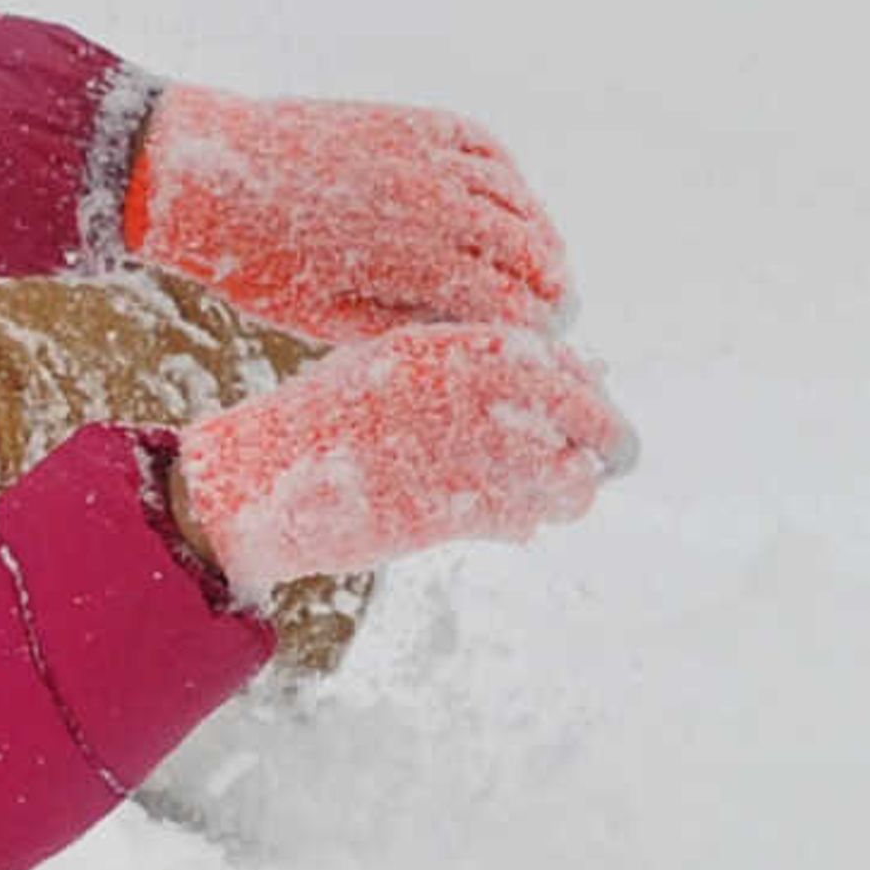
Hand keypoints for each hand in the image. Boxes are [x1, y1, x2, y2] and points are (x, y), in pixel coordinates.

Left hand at [128, 85, 571, 342]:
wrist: (205, 174)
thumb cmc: (252, 262)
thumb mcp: (319, 317)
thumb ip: (390, 327)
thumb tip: (450, 338)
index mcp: (412, 260)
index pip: (502, 302)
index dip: (529, 330)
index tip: (541, 347)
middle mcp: (434, 202)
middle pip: (524, 249)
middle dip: (549, 284)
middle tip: (561, 310)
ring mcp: (428, 155)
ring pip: (513, 197)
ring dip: (538, 232)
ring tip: (546, 262)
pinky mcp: (415, 122)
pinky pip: (485, 149)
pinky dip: (509, 178)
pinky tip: (512, 202)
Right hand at [171, 322, 633, 591]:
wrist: (251, 481)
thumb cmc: (319, 421)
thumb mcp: (387, 367)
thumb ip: (464, 367)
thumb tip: (567, 374)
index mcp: (449, 347)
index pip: (555, 357)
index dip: (585, 385)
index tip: (595, 401)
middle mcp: (464, 393)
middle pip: (578, 415)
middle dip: (606, 438)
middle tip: (617, 456)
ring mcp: (458, 454)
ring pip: (560, 474)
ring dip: (571, 488)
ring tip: (560, 494)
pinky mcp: (446, 512)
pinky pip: (519, 518)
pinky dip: (527, 521)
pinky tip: (516, 522)